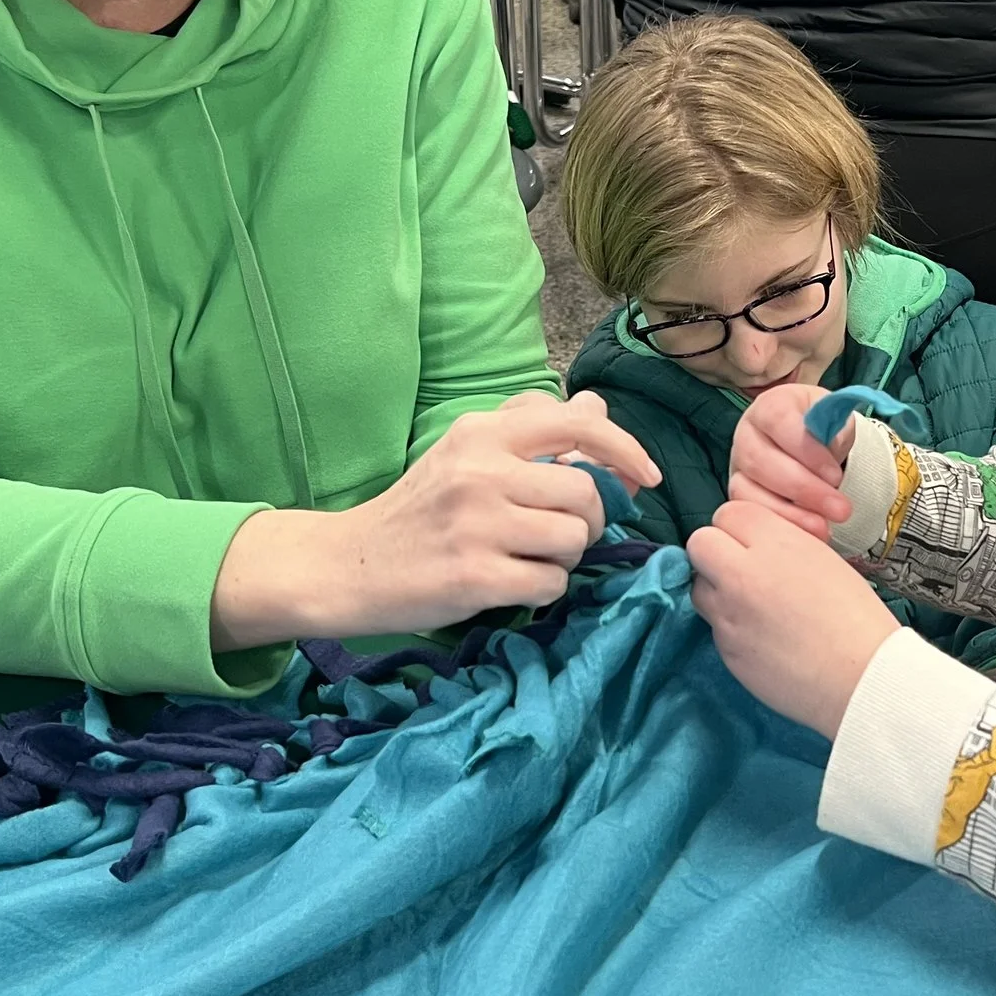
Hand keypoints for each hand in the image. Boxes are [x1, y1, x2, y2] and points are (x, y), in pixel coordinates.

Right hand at [210, 391, 660, 647]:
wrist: (349, 565)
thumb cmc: (418, 510)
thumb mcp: (466, 454)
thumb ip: (529, 429)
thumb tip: (597, 407)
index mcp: (481, 432)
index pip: (578, 423)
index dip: (626, 448)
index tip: (647, 476)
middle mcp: (481, 470)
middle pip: (586, 492)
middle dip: (589, 521)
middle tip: (559, 534)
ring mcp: (478, 524)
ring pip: (574, 538)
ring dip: (564, 556)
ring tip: (527, 558)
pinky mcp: (475, 575)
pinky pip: (552, 582)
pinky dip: (544, 589)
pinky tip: (511, 584)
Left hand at [689, 502, 898, 737]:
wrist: (861, 677)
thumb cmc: (856, 617)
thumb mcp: (823, 560)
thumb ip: (782, 543)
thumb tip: (756, 543)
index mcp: (775, 544)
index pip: (728, 513)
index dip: (740, 528)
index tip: (754, 542)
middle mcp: (743, 574)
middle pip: (700, 543)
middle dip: (716, 552)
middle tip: (741, 568)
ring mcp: (729, 614)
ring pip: (698, 586)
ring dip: (716, 589)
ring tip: (751, 604)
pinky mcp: (726, 650)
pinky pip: (714, 626)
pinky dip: (731, 626)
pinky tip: (762, 636)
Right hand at [726, 383, 851, 540]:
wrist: (811, 444)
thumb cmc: (821, 429)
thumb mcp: (834, 420)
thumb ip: (834, 429)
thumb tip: (831, 447)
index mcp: (770, 407)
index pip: (779, 421)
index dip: (806, 450)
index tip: (836, 475)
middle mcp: (746, 434)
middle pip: (761, 461)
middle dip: (804, 489)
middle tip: (840, 508)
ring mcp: (738, 467)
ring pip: (748, 492)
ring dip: (789, 513)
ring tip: (824, 527)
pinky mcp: (738, 496)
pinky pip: (749, 515)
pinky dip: (780, 526)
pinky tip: (806, 534)